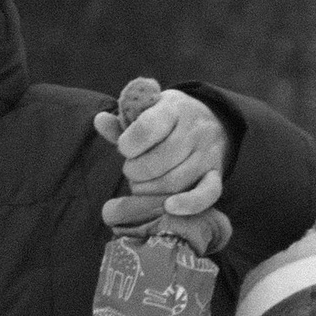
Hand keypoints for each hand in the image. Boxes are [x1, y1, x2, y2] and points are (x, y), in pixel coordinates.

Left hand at [97, 76, 228, 228]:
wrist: (211, 121)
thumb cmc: (167, 120)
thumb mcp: (147, 112)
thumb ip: (122, 122)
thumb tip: (99, 120)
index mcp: (173, 108)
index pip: (148, 127)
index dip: (129, 143)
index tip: (124, 148)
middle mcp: (194, 130)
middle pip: (161, 159)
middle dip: (136, 171)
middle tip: (131, 171)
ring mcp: (207, 154)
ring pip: (176, 181)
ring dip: (151, 190)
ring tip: (141, 185)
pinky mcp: (216, 175)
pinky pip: (207, 194)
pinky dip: (188, 204)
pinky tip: (169, 207)